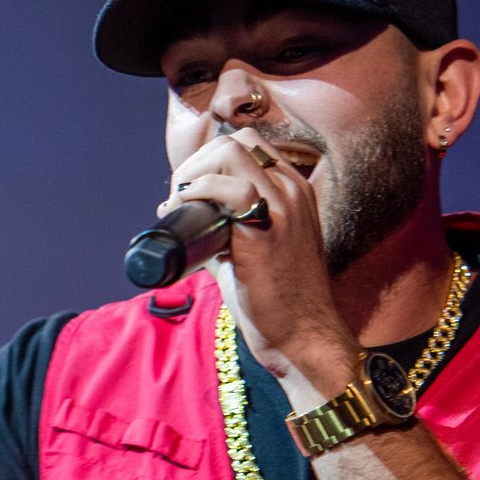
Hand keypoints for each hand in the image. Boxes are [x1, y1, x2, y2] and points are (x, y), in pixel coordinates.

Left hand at [159, 126, 356, 383]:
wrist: (302, 336)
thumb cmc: (277, 302)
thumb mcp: (252, 253)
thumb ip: (223, 232)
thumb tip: (180, 221)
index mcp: (293, 192)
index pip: (248, 147)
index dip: (209, 161)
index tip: (187, 191)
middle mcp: (292, 190)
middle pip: (236, 142)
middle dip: (196, 162)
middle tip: (178, 197)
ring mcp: (283, 206)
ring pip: (230, 152)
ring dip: (193, 172)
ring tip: (178, 204)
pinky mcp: (268, 229)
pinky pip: (229, 187)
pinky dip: (198, 191)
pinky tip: (184, 212)